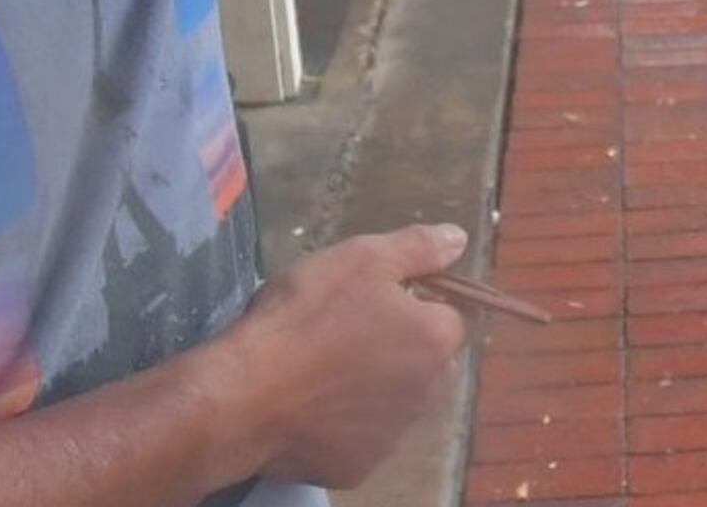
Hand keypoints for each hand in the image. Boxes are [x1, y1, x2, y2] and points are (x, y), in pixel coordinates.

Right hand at [218, 224, 476, 487]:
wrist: (246, 394)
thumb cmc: (306, 316)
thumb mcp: (360, 258)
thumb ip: (417, 248)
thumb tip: (459, 238)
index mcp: (436, 341)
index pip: (445, 317)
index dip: (410, 304)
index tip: (366, 300)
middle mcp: (428, 395)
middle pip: (423, 364)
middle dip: (396, 349)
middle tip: (341, 332)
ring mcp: (392, 438)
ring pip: (392, 403)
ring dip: (371, 388)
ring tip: (319, 370)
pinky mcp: (357, 468)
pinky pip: (357, 438)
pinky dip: (340, 425)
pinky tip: (307, 407)